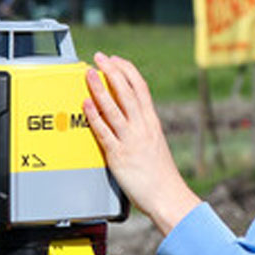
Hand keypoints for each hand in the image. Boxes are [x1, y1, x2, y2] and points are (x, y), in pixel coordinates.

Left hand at [83, 52, 200, 236]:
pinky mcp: (119, 155)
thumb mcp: (155, 144)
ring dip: (100, 87)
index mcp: (152, 122)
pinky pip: (104, 131)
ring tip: (89, 73)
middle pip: (126, 91)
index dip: (127, 70)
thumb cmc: (161, 176)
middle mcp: (142, 127)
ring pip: (114, 107)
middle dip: (112, 71)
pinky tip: (86, 104)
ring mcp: (131, 140)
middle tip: (99, 57)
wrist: (168, 197)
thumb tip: (129, 121)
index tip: (116, 60)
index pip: (140, 87)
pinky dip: (94, 116)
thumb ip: (142, 131)